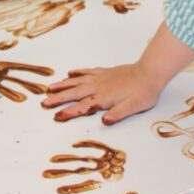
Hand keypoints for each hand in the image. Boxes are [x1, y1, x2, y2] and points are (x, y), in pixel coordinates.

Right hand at [41, 62, 162, 123]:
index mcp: (104, 98)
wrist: (150, 72)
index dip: (69, 112)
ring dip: (63, 85)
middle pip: (74, 93)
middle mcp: (99, 87)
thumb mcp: (134, 107)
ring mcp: (100, 78)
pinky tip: (70, 73)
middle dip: (58, 98)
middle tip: (44, 102)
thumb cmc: (144, 92)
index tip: (56, 116)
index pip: (83, 106)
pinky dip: (77, 72)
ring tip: (50, 87)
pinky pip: (87, 72)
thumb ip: (118, 114)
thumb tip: (104, 121)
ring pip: (77, 81)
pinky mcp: (105, 72)